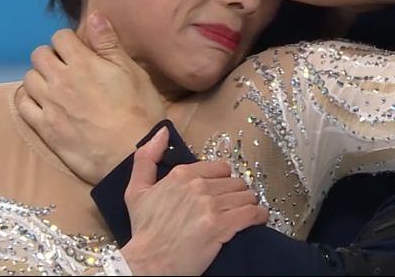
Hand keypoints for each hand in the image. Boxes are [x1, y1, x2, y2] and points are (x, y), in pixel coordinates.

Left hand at [17, 12, 167, 183]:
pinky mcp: (44, 128)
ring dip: (40, 77)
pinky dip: (28, 99)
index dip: (69, 40)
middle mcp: (60, 80)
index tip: (79, 51)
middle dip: (52, 56)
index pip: (60, 37)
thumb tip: (94, 16)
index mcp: (82, 63)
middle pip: (39, 55)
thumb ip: (109, 44)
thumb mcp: (132, 72)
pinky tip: (41, 102)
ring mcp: (49, 105)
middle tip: (67, 68)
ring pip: (28, 78)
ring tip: (55, 86)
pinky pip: (22, 105)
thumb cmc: (139, 111)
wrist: (130, 155)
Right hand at [119, 129, 268, 274]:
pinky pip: (251, 213)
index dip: (223, 181)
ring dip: (247, 205)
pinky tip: (257, 220)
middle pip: (235, 181)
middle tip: (232, 206)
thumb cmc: (144, 231)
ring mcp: (210, 205)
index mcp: (181, 174)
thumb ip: (146, 158)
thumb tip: (162, 132)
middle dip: (236, 194)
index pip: (220, 168)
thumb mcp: (136, 191)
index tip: (222, 192)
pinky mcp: (221, 226)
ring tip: (243, 215)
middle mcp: (197, 186)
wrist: (148, 263)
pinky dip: (258, 216)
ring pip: (246, 196)